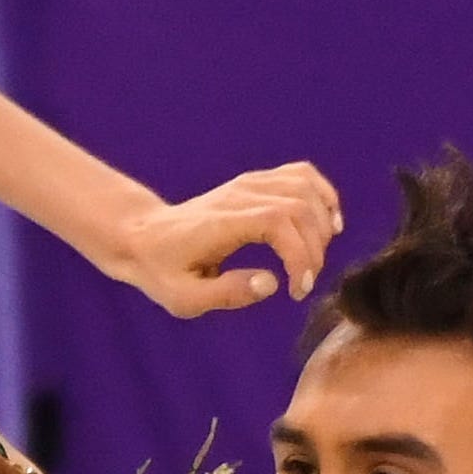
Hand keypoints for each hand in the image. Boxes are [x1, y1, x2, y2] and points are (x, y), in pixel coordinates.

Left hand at [112, 162, 343, 316]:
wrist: (144, 236)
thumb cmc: (163, 271)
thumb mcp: (184, 298)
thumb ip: (227, 294)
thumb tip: (270, 283)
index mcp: (223, 223)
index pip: (279, 223)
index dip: (300, 257)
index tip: (298, 290)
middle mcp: (239, 195)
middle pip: (299, 206)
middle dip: (315, 248)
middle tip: (305, 282)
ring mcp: (248, 184)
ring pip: (305, 187)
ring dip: (323, 223)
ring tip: (318, 257)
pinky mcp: (254, 182)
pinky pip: (300, 175)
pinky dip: (322, 195)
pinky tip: (328, 223)